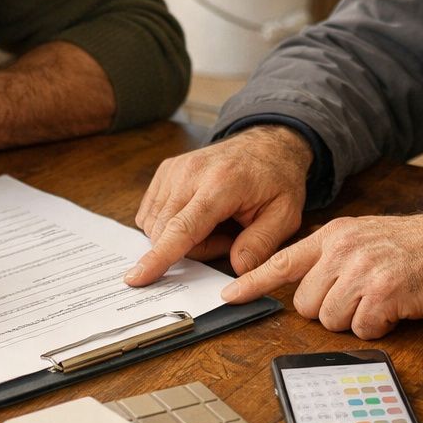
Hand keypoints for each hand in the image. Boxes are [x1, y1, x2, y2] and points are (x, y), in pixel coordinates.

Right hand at [128, 126, 312, 286]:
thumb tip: (238, 270)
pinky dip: (171, 225)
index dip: (160, 256)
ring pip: (156, 225)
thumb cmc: (276, 180)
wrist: (266, 145)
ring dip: (182, 238)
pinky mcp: (165, 171)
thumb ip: (261, 244)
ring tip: (217, 225)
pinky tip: (198, 217)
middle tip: (229, 237)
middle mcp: (190, 173)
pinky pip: (152, 214)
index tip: (136, 277)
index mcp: (221, 184)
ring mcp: (174, 169)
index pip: (183, 227)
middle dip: (194, 249)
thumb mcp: (286, 215)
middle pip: (166, 231)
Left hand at [220, 215, 422, 339]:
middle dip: (329, 310)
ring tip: (378, 300)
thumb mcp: (361, 237)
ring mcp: (361, 271)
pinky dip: (377, 327)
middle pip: (306, 304)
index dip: (252, 283)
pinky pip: (361, 328)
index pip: (281, 262)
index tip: (228, 297)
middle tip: (358, 297)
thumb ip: (329, 256)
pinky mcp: (382, 293)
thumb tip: (302, 283)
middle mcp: (341, 251)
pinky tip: (392, 309)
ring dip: (354, 320)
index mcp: (332, 236)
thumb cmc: (409, 248)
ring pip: (330, 319)